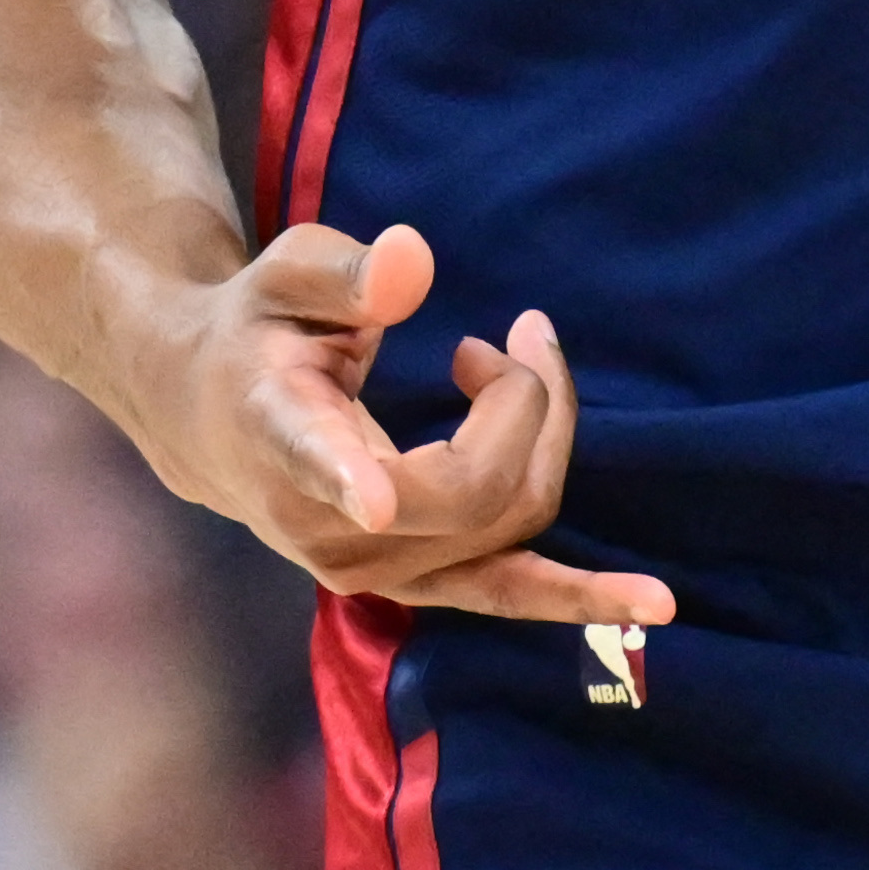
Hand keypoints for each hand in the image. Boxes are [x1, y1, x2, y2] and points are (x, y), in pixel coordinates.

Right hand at [93, 220, 672, 627]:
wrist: (213, 420)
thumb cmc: (260, 331)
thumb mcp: (284, 273)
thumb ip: (345, 272)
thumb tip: (410, 263)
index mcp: (281, 431)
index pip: (312, 458)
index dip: (344, 478)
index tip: (375, 496)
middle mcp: (328, 524)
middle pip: (471, 485)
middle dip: (527, 399)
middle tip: (516, 330)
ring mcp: (375, 569)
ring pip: (508, 524)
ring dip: (547, 438)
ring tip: (522, 356)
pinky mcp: (416, 582)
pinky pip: (508, 591)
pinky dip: (579, 596)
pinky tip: (654, 606)